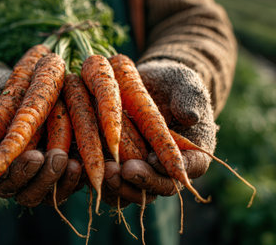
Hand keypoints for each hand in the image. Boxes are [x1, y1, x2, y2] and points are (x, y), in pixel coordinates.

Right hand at [0, 66, 81, 206]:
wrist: (10, 88)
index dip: (10, 170)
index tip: (30, 155)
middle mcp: (7, 175)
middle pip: (21, 191)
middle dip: (39, 178)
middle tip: (54, 157)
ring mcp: (31, 176)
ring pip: (44, 194)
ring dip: (59, 182)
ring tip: (73, 163)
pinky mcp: (52, 171)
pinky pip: (64, 186)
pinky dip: (75, 179)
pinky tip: (85, 163)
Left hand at [102, 59, 216, 206]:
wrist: (148, 84)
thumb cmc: (172, 83)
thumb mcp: (185, 83)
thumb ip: (189, 97)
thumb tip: (190, 116)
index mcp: (189, 154)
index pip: (186, 171)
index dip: (170, 170)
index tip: (154, 159)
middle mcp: (165, 169)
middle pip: (156, 188)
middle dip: (140, 182)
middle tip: (124, 171)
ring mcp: (140, 170)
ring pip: (131, 191)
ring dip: (118, 186)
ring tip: (105, 171)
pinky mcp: (117, 166)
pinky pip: (109, 182)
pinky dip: (99, 178)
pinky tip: (85, 167)